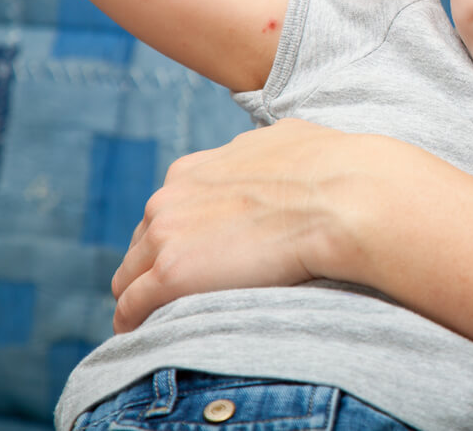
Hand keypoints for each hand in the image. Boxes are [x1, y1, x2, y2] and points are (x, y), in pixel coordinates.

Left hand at [110, 119, 362, 333]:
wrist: (343, 197)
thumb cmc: (330, 170)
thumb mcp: (284, 141)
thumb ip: (263, 152)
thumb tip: (278, 149)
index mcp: (193, 170)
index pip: (165, 211)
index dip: (178, 236)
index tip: (195, 256)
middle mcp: (171, 197)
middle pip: (142, 243)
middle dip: (155, 265)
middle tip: (179, 292)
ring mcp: (168, 235)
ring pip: (129, 276)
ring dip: (142, 296)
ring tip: (158, 318)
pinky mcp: (172, 274)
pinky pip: (132, 306)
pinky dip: (134, 321)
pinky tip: (143, 332)